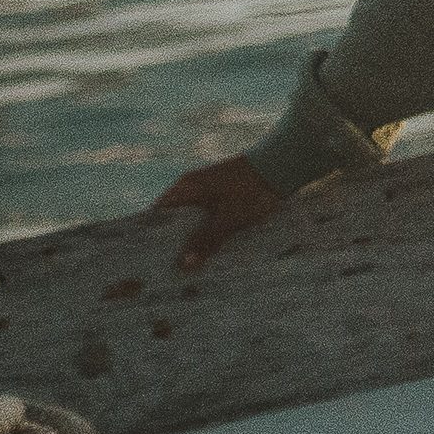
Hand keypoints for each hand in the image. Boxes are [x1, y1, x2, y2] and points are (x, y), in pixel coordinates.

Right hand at [152, 158, 280, 271]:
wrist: (283, 164)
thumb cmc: (253, 188)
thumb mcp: (230, 218)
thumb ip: (206, 240)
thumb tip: (183, 265)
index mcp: (185, 188)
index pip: (157, 214)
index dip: (153, 236)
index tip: (150, 259)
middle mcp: (191, 187)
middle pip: (174, 220)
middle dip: (174, 243)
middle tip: (171, 269)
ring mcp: (207, 190)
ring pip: (193, 220)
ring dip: (193, 239)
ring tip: (190, 267)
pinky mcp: (222, 194)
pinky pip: (208, 216)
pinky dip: (208, 231)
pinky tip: (211, 250)